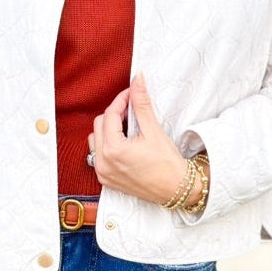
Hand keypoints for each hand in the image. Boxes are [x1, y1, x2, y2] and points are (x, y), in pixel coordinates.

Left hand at [88, 73, 200, 205]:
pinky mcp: (105, 178)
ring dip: (108, 129)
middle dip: (115, 113)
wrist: (175, 189)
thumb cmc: (167, 163)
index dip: (121, 99)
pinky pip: (97, 154)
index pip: (110, 114)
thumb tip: (137, 81)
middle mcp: (103, 162)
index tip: (132, 92)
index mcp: (113, 150)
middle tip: (132, 110)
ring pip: (96, 138)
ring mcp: (102, 172)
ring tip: (128, 127)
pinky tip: (124, 142)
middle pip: (99, 124)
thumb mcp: (154, 130)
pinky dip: (107, 144)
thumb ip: (141, 104)